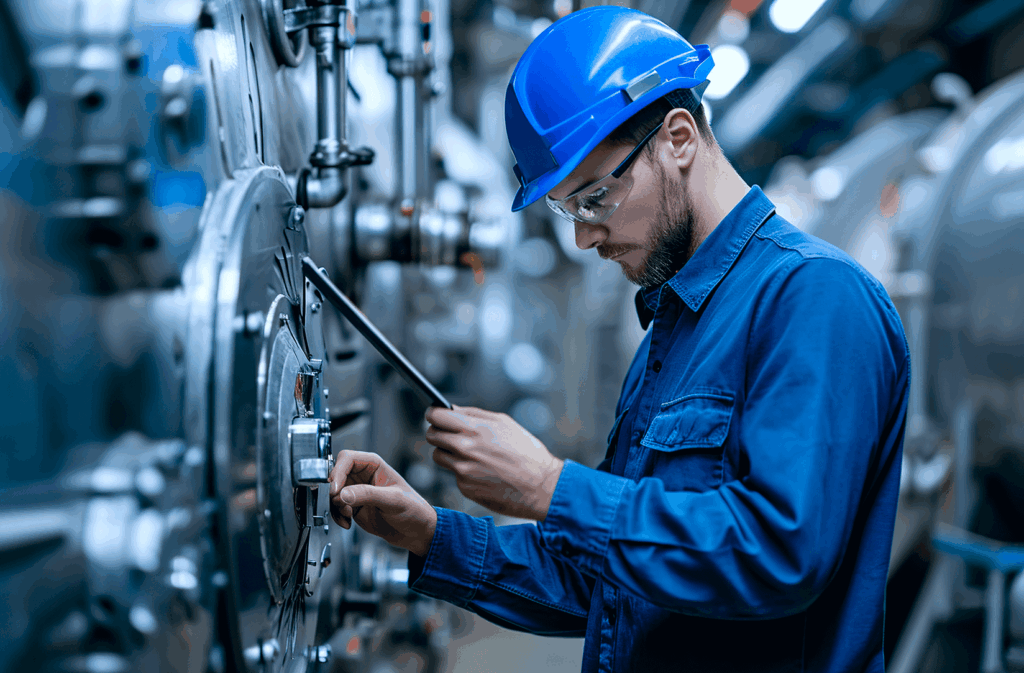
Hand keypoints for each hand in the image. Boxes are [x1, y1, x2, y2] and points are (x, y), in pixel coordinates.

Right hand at [329, 450, 436, 556]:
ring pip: (333, 494)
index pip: (347, 459)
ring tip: (347, 515)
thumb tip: (343, 494)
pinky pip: (336, 508)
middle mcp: (362, 476)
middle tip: (341, 504)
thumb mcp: (393, 500)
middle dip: (334, 492)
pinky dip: (337, 516)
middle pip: (335, 476)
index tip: (336, 489)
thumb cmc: (413, 509)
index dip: (338, 472)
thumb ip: (368, 495)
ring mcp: (357, 492)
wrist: (416, 532)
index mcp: (374, 465)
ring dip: (335, 506)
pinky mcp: (353, 507)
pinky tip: (347, 523)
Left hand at [424, 405, 563, 520]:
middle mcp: (465, 449)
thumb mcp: (505, 423)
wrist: (541, 486)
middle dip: (438, 432)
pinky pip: (454, 474)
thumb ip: (475, 415)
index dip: (433, 414)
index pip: (437, 416)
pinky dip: (463, 471)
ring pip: (439, 456)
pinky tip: (482, 471)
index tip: (434, 415)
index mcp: (475, 429)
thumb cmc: (527, 452)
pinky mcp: (465, 488)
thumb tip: (453, 409)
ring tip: (470, 453)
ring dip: (448, 453)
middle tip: (449, 433)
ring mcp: (463, 470)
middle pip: (432, 436)